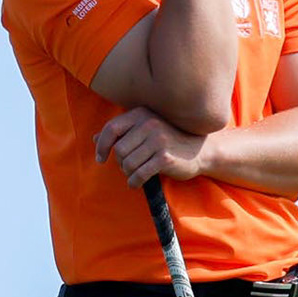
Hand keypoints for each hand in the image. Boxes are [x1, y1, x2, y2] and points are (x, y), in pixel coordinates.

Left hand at [95, 106, 209, 186]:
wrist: (202, 150)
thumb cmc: (170, 141)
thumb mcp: (147, 131)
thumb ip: (123, 132)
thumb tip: (95, 138)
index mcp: (142, 114)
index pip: (111, 129)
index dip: (102, 146)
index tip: (101, 158)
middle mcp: (150, 124)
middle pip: (120, 150)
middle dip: (121, 163)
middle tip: (130, 167)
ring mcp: (158, 140)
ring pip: (128, 163)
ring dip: (129, 173)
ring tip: (137, 173)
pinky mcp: (165, 158)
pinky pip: (139, 174)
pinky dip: (134, 182)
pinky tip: (138, 182)